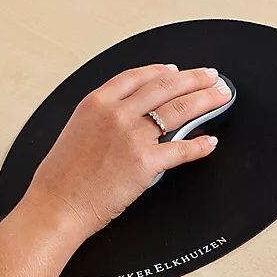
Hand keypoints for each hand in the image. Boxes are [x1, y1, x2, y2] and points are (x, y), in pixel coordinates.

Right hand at [26, 63, 229, 238]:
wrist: (56, 206)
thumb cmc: (60, 179)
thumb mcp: (74, 133)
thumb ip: (99, 120)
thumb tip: (124, 118)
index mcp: (95, 104)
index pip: (137, 77)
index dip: (162, 71)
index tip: (175, 71)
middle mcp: (116, 114)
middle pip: (166, 86)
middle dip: (194, 79)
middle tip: (211, 77)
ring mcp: (133, 137)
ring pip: (180, 110)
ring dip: (206, 100)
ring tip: (220, 97)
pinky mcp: (146, 162)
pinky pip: (182, 149)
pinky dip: (200, 146)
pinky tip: (209, 142)